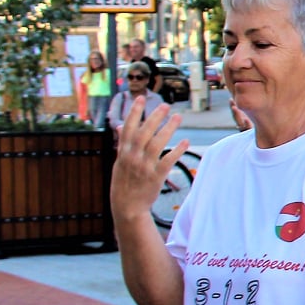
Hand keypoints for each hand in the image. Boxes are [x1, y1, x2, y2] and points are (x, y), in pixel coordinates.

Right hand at [111, 104, 189, 221]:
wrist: (127, 206)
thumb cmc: (124, 182)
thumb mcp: (119, 162)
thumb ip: (123, 144)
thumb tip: (121, 126)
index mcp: (123, 152)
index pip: (128, 128)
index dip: (134, 112)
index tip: (140, 97)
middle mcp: (132, 157)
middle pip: (144, 132)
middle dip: (155, 117)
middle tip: (166, 105)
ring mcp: (144, 167)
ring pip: (157, 144)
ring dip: (168, 129)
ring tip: (178, 117)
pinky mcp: (156, 176)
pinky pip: (168, 161)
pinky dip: (177, 151)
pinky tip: (185, 141)